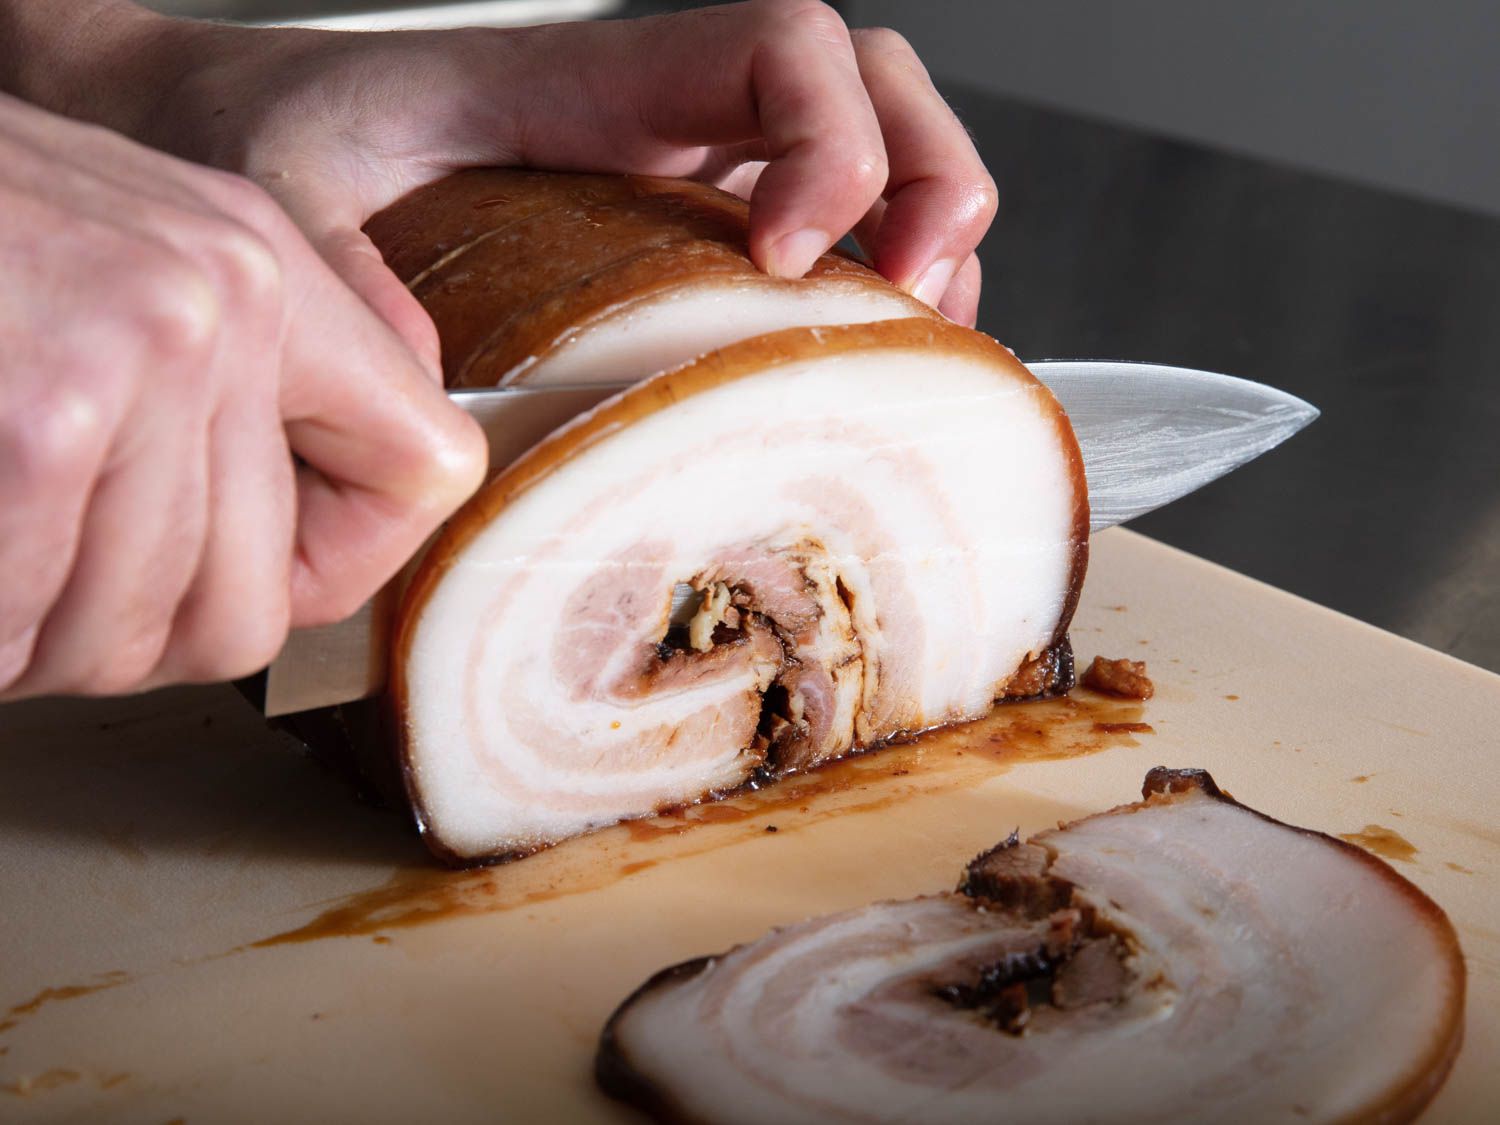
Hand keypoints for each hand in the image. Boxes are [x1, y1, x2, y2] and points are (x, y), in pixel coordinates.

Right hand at [0, 94, 484, 698]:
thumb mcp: (141, 256)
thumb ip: (255, 371)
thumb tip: (389, 477)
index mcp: (270, 274)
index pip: (427, 468)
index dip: (342, 561)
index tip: (267, 572)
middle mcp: (230, 307)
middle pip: (254, 607)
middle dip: (144, 638)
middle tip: (67, 600)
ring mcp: (146, 357)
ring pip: (146, 630)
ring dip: (50, 641)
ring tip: (11, 575)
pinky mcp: (51, 414)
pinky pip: (35, 611)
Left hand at [118, 0, 996, 328]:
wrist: (241, 129)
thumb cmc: (278, 139)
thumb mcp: (282, 195)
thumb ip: (340, 274)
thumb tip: (428, 383)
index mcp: (591, 81)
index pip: (774, 47)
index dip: (826, 140)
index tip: (782, 254)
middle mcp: (661, 115)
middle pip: (869, 82)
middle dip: (928, 179)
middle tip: (910, 293)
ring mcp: (682, 169)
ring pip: (875, 143)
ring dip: (930, 231)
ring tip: (918, 332)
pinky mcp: (678, 228)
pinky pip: (824, 225)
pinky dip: (877, 283)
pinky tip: (864, 350)